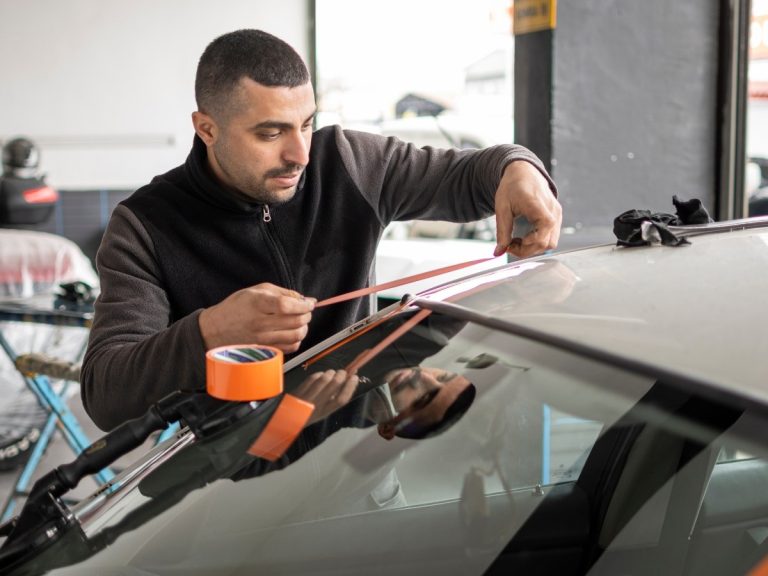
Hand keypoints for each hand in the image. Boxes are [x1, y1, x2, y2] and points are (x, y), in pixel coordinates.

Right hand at [198, 283, 315, 352]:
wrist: (216, 329)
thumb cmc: (236, 307)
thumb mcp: (256, 290)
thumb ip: (282, 292)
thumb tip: (304, 299)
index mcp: (257, 304)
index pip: (287, 305)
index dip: (303, 305)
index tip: (309, 303)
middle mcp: (259, 323)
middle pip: (295, 321)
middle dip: (306, 315)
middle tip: (305, 311)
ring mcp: (262, 339)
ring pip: (295, 336)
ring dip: (304, 328)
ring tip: (300, 322)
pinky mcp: (264, 350)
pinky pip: (289, 348)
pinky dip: (296, 340)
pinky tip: (291, 333)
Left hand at [293, 369, 358, 424]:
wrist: (288, 418)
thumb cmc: (310, 413)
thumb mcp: (324, 410)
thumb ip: (335, 397)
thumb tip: (350, 379)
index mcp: (325, 412)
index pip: (341, 399)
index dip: (350, 387)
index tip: (354, 377)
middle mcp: (316, 405)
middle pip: (333, 385)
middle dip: (341, 375)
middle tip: (342, 372)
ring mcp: (306, 397)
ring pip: (323, 379)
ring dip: (330, 372)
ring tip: (332, 372)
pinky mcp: (298, 390)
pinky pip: (312, 378)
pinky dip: (319, 374)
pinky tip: (321, 375)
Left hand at [493, 160, 561, 258]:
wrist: (524, 172)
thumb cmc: (512, 186)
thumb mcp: (502, 208)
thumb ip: (502, 231)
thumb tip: (498, 252)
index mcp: (539, 205)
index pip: (543, 233)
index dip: (527, 245)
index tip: (509, 245)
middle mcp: (552, 210)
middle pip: (548, 243)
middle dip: (527, 250)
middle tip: (510, 245)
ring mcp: (557, 214)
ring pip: (551, 242)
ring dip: (533, 247)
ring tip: (517, 241)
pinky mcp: (556, 217)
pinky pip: (551, 237)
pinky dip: (538, 241)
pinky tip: (524, 237)